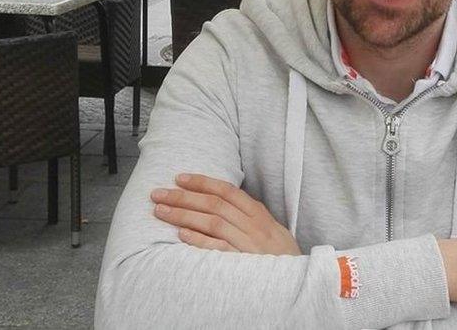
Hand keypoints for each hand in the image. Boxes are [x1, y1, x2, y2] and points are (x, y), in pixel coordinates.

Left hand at [151, 173, 300, 255]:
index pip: (226, 191)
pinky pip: (218, 249)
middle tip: (158, 193)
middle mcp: (253, 226)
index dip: (202, 182)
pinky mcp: (243, 264)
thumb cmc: (279, 255)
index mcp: (258, 214)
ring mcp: (248, 244)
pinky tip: (181, 235)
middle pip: (213, 204)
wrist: (298, 280)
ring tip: (160, 212)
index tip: (179, 177)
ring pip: (212, 222)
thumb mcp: (269, 228)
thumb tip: (220, 201)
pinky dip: (199, 241)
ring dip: (183, 215)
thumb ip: (247, 215)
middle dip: (183, 196)